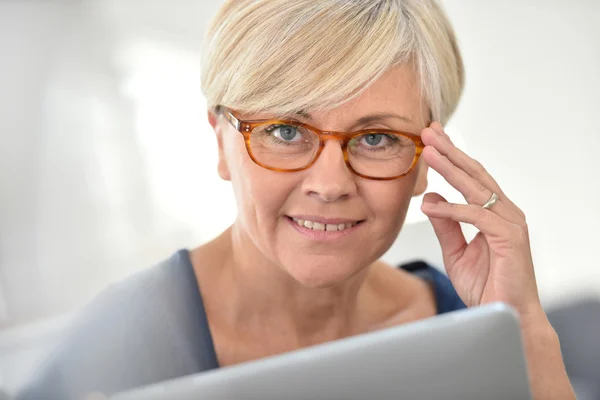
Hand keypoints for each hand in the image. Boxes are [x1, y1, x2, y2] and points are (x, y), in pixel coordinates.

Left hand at [419, 122, 543, 320]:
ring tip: (428, 151)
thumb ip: (445, 225)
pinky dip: (453, 209)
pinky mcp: (510, 238)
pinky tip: (432, 205)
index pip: (471, 178)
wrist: (504, 317)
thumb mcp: (455, 252)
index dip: (451, 156)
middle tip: (429, 131)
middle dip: (450, 151)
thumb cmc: (486, 286)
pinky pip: (477, 217)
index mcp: (494, 214)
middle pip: (474, 174)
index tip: (431, 139)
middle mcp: (505, 213)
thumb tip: (431, 198)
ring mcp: (510, 223)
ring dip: (450, 168)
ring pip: (477, 188)